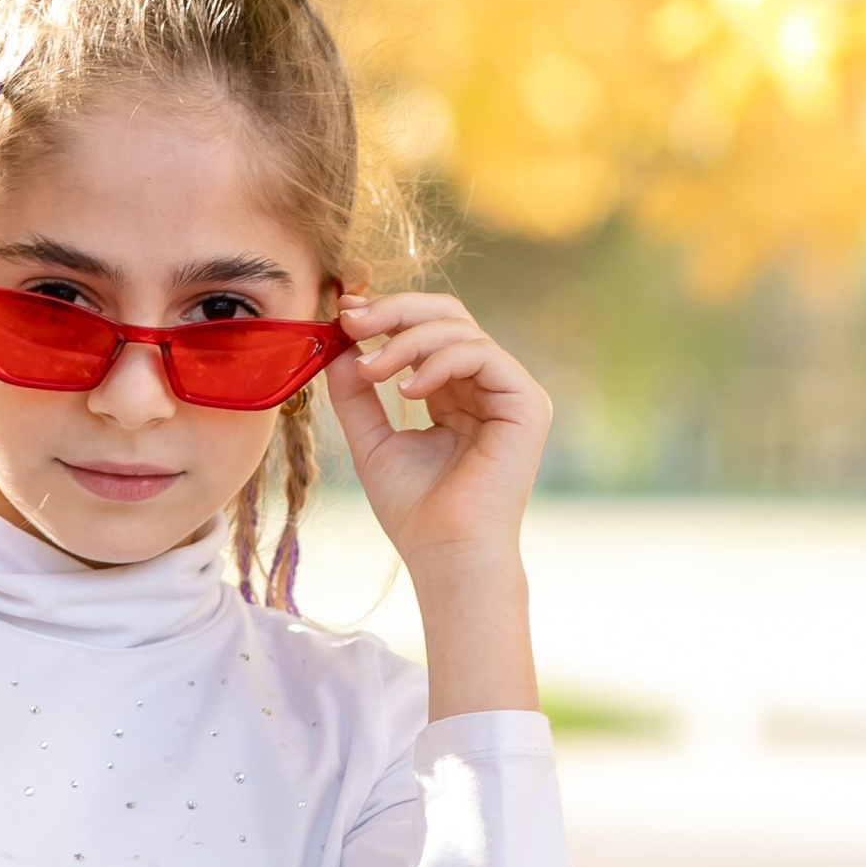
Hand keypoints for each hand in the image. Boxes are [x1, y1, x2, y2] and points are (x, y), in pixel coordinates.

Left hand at [325, 293, 551, 578]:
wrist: (446, 554)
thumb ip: (356, 395)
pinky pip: (481, 354)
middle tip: (352, 320)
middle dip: (396, 311)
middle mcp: (488, 387)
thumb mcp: (372, 441)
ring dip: (406, 341)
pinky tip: (407, 388)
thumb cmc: (415, 511)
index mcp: (458, 393)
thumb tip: (339, 347)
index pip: (428, 331)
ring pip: (461, 330)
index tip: (343, 315)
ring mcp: (511, 393)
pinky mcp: (526, 403)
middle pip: (449, 316)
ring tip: (371, 372)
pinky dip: (439, 361)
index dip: (388, 315)